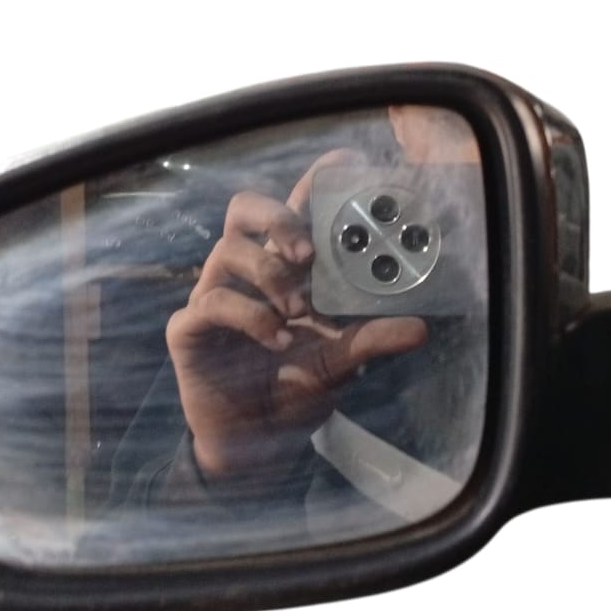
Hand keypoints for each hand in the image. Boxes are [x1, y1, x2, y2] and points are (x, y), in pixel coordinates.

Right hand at [166, 151, 428, 481]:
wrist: (253, 446)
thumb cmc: (292, 389)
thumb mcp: (341, 362)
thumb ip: (372, 340)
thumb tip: (420, 327)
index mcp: (282, 266)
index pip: (294, 208)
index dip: (313, 181)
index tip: (342, 165)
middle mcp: (245, 271)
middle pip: (245, 210)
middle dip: (278, 217)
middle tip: (308, 250)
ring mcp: (213, 294)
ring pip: (228, 250)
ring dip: (269, 275)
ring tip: (297, 310)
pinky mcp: (190, 328)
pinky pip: (212, 303)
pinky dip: (250, 316)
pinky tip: (276, 339)